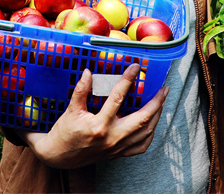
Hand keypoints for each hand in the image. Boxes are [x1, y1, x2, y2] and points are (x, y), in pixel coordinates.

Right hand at [23, 65, 167, 168]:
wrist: (60, 156)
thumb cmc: (64, 132)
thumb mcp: (70, 109)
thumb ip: (81, 90)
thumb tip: (88, 72)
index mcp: (98, 125)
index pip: (117, 98)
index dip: (127, 80)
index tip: (135, 67)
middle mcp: (111, 138)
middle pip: (142, 119)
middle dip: (156, 102)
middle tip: (163, 89)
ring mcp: (117, 148)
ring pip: (145, 133)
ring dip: (156, 116)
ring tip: (161, 102)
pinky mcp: (118, 154)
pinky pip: (141, 146)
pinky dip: (150, 134)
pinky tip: (152, 123)